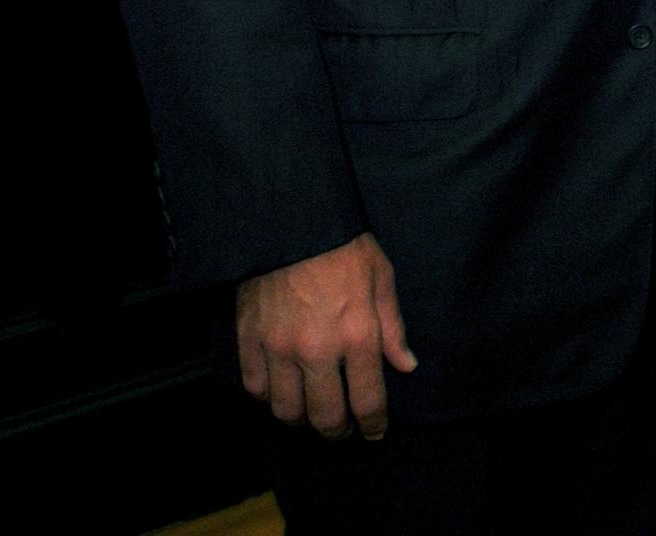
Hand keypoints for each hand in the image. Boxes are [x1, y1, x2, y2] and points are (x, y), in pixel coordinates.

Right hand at [234, 232, 417, 439]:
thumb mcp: (382, 279)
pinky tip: (280, 392)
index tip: (376, 432)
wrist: (291, 223)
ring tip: (310, 416)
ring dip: (301, 420)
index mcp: (357, 335)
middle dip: (337, 432)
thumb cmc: (344, 248)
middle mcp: (317, 350)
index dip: (374, 424)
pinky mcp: (248, 341)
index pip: (368, 400)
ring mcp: (279, 349)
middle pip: (324, 416)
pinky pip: (255, 387)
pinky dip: (268, 398)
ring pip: (286, 410)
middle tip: (342, 431)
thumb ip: (393, 328)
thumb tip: (406, 365)